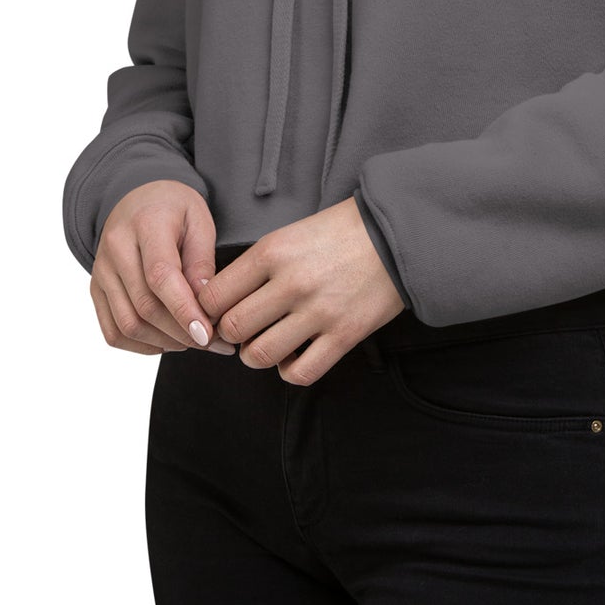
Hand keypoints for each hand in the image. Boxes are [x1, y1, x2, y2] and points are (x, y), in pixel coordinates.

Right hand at [89, 179, 237, 356]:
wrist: (138, 200)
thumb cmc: (175, 210)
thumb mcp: (200, 220)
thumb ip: (202, 260)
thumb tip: (205, 304)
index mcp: (146, 223)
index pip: (160, 275)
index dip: (184, 310)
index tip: (208, 334)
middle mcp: (116, 248)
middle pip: (145, 306)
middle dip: (182, 333)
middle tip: (214, 341)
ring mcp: (101, 271)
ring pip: (128, 325)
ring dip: (165, 343)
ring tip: (194, 340)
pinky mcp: (96, 290)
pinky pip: (113, 332)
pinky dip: (142, 346)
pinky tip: (168, 340)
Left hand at [193, 196, 406, 384]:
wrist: (396, 234)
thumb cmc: (340, 231)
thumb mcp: (290, 234)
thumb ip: (257, 264)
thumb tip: (222, 298)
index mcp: (272, 252)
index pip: (214, 296)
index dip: (208, 310)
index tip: (216, 313)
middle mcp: (291, 283)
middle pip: (232, 328)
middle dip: (229, 335)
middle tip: (240, 331)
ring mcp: (318, 312)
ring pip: (259, 355)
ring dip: (255, 356)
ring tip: (265, 344)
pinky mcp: (344, 335)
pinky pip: (301, 373)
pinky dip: (289, 371)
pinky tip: (294, 357)